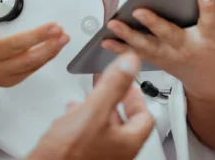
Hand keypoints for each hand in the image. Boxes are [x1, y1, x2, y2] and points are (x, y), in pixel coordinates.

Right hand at [26, 52, 153, 159]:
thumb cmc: (70, 153)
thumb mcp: (94, 110)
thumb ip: (113, 85)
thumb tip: (130, 63)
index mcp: (128, 142)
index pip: (145, 115)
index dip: (136, 95)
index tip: (127, 81)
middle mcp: (118, 151)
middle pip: (125, 120)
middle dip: (115, 98)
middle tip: (109, 84)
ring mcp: (101, 154)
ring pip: (106, 126)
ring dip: (98, 107)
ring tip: (89, 96)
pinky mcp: (84, 154)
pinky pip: (89, 133)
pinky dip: (83, 119)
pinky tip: (71, 115)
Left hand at [102, 0, 214, 101]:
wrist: (212, 86)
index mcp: (208, 41)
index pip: (209, 23)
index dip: (208, 9)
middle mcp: (185, 47)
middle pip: (169, 34)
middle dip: (154, 22)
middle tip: (139, 9)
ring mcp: (168, 55)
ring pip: (146, 45)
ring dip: (127, 35)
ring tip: (113, 24)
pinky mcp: (157, 59)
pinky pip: (134, 54)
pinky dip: (118, 48)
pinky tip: (104, 39)